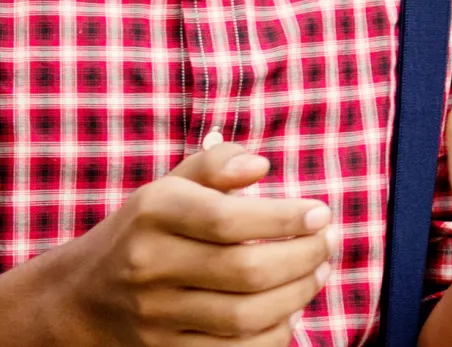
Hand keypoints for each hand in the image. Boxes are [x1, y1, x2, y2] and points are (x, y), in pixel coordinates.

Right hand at [34, 143, 332, 345]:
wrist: (80, 297)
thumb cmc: (146, 230)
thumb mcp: (171, 185)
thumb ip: (217, 164)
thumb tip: (259, 166)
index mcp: (154, 214)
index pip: (228, 219)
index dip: (285, 218)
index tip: (321, 214)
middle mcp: (150, 265)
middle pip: (245, 270)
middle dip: (304, 257)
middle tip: (328, 244)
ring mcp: (155, 314)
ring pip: (245, 315)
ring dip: (298, 295)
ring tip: (318, 272)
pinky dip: (273, 334)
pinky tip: (290, 311)